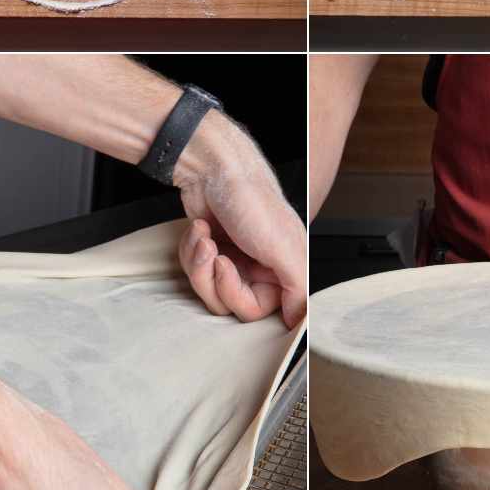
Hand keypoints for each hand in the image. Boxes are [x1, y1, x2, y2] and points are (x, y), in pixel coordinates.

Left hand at [174, 112, 306, 327]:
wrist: (212, 167)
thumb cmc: (249, 197)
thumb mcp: (284, 247)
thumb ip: (297, 289)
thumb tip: (298, 322)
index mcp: (282, 269)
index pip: (256, 310)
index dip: (235, 293)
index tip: (228, 268)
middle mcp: (258, 267)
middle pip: (226, 302)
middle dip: (211, 276)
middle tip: (213, 251)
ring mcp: (232, 258)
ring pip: (206, 287)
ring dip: (198, 261)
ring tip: (204, 236)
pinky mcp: (210, 249)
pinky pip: (193, 268)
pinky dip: (191, 248)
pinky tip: (200, 228)